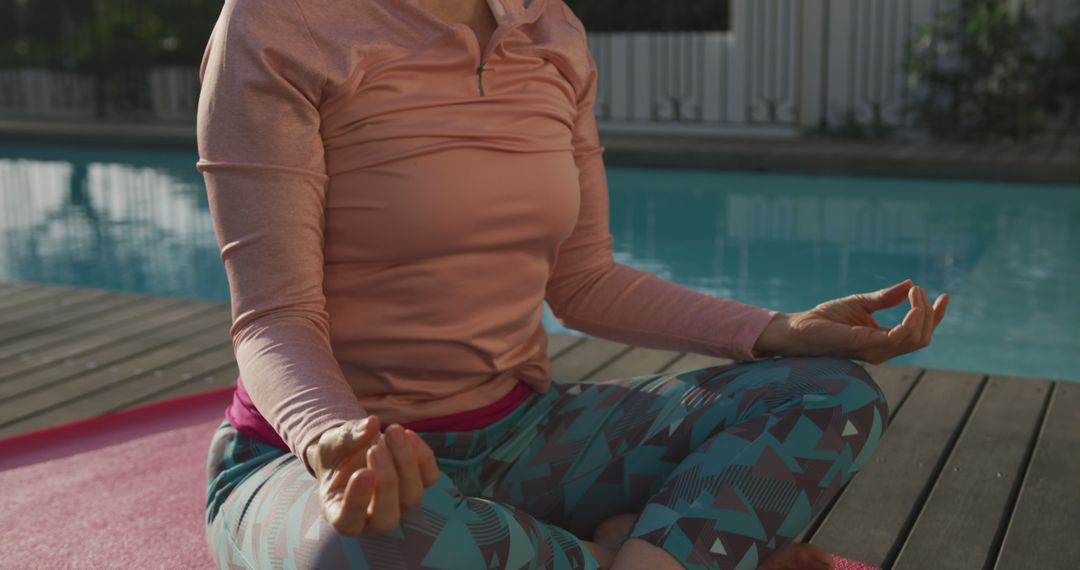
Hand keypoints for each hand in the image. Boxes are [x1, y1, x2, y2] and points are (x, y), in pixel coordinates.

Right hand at [304, 416, 440, 535]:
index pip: (348, 523)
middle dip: (386, 481)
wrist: (353, 449)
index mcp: (339, 513)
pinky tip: (408, 434)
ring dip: (405, 462)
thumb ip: (347, 438)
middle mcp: (371, 518)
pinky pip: (429, 478)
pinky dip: (423, 456)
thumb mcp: (332, 443)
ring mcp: (399, 504)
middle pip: (387, 517)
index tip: (361, 473)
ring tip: (392, 431)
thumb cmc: (336, 453)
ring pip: (412, 496)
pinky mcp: (418, 486)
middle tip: (376, 449)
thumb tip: (371, 424)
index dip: (356, 502)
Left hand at [752, 279, 948, 363]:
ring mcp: (876, 350)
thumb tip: (909, 283)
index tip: (945, 296)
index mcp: (883, 341)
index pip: (918, 333)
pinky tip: (910, 300)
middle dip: (930, 313)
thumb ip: (885, 297)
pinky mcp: (866, 345)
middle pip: (922, 338)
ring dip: (922, 312)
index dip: (935, 316)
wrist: (798, 328)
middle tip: (920, 290)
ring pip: (916, 339)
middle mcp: (883, 349)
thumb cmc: (824, 319)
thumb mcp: (861, 303)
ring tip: (915, 292)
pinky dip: (912, 319)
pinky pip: (900, 337)